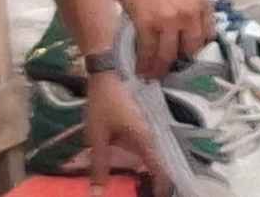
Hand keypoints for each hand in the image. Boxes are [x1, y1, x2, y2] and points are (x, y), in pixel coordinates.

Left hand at [80, 69, 159, 192]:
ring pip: (154, 157)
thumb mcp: (97, 137)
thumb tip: (98, 193)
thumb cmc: (103, 105)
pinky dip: (145, 163)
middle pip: (161, 165)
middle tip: (152, 193)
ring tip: (148, 188)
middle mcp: (151, 136)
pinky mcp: (141, 128)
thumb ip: (99, 165)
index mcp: (144, 139)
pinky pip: (147, 150)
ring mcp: (147, 131)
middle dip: (158, 183)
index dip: (162, 187)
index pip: (160, 169)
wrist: (107, 75)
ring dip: (152, 173)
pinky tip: (137, 171)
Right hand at [110, 0, 211, 79]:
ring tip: (154, 75)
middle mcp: (190, 14)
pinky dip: (145, 64)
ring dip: (161, 68)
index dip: (197, 45)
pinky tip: (142, 70)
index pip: (207, 33)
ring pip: (168, 54)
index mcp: (203, 0)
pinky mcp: (147, 24)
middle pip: (190, 48)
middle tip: (172, 66)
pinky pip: (148, 51)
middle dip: (181, 59)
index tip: (189, 51)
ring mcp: (169, 21)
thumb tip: (196, 6)